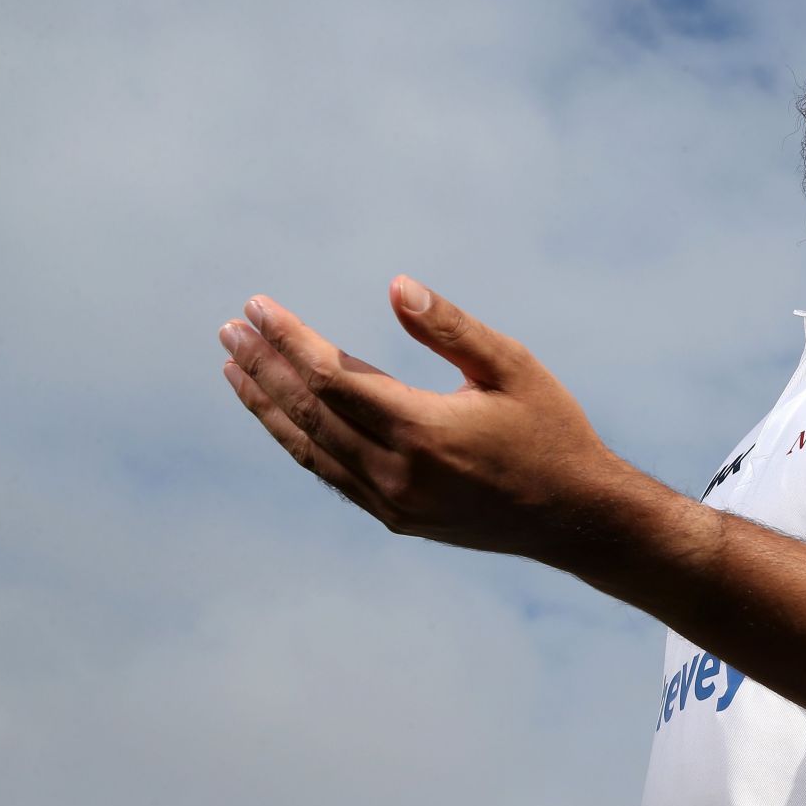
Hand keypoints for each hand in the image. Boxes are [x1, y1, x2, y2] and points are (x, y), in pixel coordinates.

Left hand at [218, 276, 617, 559]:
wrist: (575, 517)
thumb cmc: (552, 431)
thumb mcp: (513, 368)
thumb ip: (452, 328)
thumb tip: (396, 287)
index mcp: (424, 431)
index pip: (331, 378)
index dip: (290, 340)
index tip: (259, 307)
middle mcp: (397, 473)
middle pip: (308, 412)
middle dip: (264, 366)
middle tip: (230, 327)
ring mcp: (392, 502)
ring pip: (310, 448)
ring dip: (268, 406)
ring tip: (234, 367)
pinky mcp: (396, 518)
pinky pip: (331, 474)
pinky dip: (299, 440)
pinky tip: (281, 416)